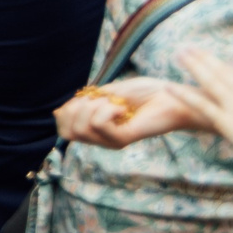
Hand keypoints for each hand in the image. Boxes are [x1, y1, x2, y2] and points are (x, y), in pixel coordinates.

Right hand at [56, 78, 206, 148]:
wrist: (172, 97)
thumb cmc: (146, 93)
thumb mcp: (108, 92)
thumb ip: (87, 101)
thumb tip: (60, 111)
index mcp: (97, 129)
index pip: (64, 130)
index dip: (66, 112)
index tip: (84, 98)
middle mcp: (102, 139)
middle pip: (68, 132)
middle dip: (75, 109)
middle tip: (99, 100)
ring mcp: (112, 141)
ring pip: (81, 128)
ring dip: (92, 107)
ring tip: (113, 102)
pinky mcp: (124, 139)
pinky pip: (99, 124)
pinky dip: (106, 108)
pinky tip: (122, 107)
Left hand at [176, 49, 232, 168]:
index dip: (219, 64)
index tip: (208, 55)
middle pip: (218, 71)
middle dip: (201, 58)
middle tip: (185, 47)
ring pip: (208, 81)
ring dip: (191, 67)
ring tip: (177, 54)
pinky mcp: (225, 121)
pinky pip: (200, 104)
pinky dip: (183, 94)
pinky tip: (168, 86)